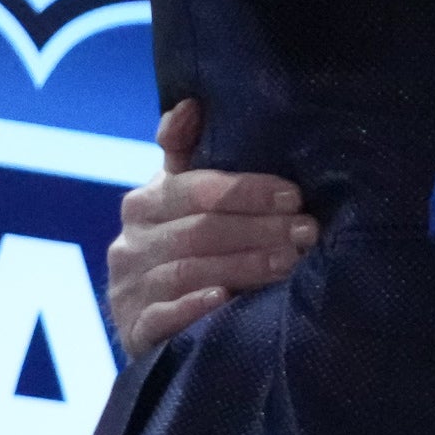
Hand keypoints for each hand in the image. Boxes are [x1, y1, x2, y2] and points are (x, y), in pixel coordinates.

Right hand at [109, 98, 312, 355]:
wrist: (155, 326)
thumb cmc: (182, 250)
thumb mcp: (181, 200)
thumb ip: (185, 156)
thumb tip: (191, 104)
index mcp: (144, 204)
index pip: (197, 189)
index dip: (247, 191)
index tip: (294, 196)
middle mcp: (129, 244)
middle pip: (200, 230)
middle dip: (260, 230)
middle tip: (307, 232)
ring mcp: (128, 289)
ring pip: (188, 270)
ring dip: (243, 266)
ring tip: (290, 263)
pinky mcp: (133, 331)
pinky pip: (162, 317)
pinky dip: (193, 307)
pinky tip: (225, 300)